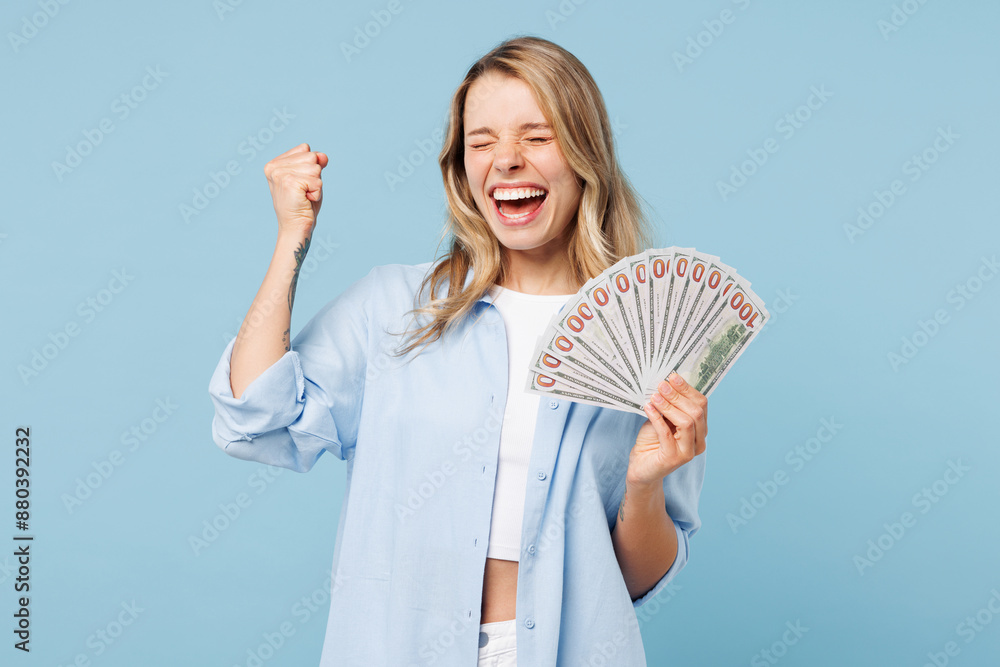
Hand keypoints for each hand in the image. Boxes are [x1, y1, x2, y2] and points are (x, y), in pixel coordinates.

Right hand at [263, 143, 328, 235]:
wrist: (296, 228)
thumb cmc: (303, 204)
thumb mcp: (310, 178)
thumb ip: (315, 162)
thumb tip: (323, 156)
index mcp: (274, 163)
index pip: (305, 149)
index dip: (310, 167)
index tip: (301, 184)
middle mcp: (274, 167)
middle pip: (311, 157)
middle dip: (314, 176)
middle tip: (303, 192)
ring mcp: (280, 174)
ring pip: (315, 168)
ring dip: (316, 185)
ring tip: (304, 196)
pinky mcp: (289, 183)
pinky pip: (318, 181)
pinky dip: (317, 193)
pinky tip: (305, 200)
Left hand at [627, 372, 707, 488]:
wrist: (641, 468)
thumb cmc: (652, 441)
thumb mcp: (662, 418)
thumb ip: (669, 405)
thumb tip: (667, 383)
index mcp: (700, 430)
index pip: (701, 405)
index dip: (687, 389)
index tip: (673, 376)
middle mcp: (699, 442)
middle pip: (696, 413)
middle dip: (678, 396)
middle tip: (662, 385)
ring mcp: (688, 452)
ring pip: (686, 422)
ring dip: (669, 406)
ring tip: (654, 397)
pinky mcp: (673, 459)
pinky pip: (666, 434)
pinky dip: (657, 418)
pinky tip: (648, 408)